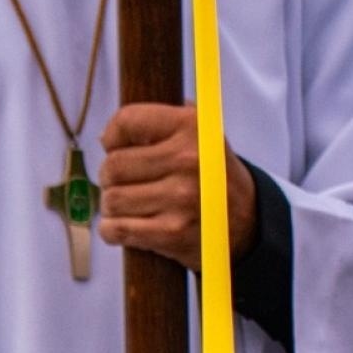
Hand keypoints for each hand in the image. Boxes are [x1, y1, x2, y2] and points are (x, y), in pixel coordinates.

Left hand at [97, 103, 256, 270]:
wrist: (245, 221)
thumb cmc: (210, 175)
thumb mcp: (200, 133)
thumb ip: (161, 121)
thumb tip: (107, 136)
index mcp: (191, 126)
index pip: (126, 120)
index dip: (112, 137)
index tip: (114, 148)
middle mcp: (187, 159)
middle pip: (112, 166)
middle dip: (109, 177)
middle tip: (121, 183)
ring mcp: (180, 198)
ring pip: (111, 200)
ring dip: (111, 206)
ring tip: (128, 206)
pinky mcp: (171, 232)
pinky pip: (116, 229)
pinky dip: (111, 230)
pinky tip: (123, 226)